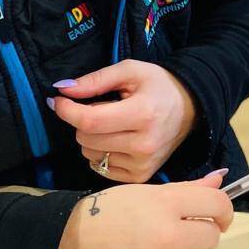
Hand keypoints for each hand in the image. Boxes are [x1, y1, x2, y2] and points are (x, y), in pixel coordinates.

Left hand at [49, 60, 198, 182]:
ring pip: (89, 154)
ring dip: (91, 137)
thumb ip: (95, 80)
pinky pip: (99, 167)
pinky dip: (101, 152)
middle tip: (100, 108)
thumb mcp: (130, 71)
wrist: (190, 109)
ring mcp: (142, 165)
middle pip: (86, 138)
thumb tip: (62, 90)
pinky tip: (117, 140)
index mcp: (142, 114)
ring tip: (113, 124)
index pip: (90, 120)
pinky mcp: (139, 177)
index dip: (67, 110)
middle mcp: (143, 145)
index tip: (58, 100)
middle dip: (83, 121)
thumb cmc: (158, 86)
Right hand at [50, 172, 232, 248]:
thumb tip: (220, 180)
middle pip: (212, 236)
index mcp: (165, 204)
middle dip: (201, 231)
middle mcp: (168, 236)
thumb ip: (184, 189)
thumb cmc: (103, 215)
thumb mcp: (142, 193)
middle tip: (180, 231)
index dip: (223, 209)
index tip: (218, 214)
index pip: (217, 204)